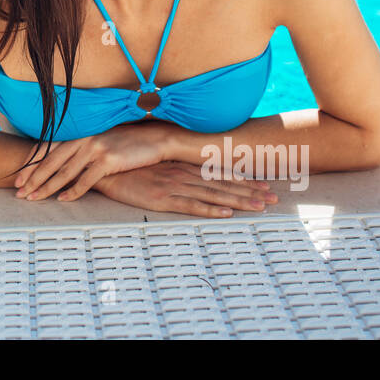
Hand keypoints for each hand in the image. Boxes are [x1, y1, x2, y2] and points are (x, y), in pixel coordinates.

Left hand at [14, 121, 172, 201]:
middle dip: (33, 178)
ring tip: (34, 198)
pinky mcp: (108, 161)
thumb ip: (82, 150)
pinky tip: (63, 200)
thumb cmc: (127, 143)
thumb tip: (65, 167)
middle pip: (51, 161)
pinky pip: (86, 180)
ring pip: (64, 172)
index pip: (48, 149)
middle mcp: (84, 139)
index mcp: (80, 134)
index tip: (18, 178)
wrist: (154, 139)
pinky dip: (73, 191)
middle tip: (19, 192)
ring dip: (47, 187)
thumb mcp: (101, 142)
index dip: (31, 163)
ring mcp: (95, 149)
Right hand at [93, 161, 276, 216]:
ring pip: (213, 196)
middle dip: (250, 192)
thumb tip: (191, 173)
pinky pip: (190, 206)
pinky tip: (225, 214)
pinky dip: (209, 210)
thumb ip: (174, 168)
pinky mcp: (162, 199)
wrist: (105, 167)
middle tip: (273, 198)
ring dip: (238, 201)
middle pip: (223, 184)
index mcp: (182, 167)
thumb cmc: (129, 166)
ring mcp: (174, 186)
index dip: (243, 180)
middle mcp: (183, 175)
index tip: (263, 184)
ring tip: (260, 207)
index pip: (219, 173)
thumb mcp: (156, 165)